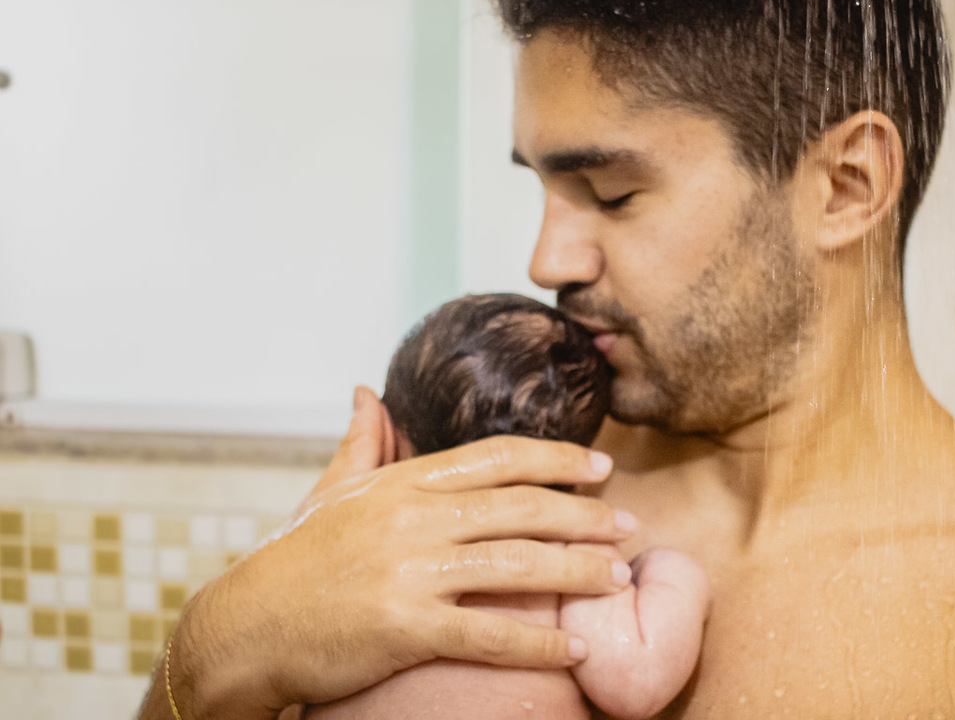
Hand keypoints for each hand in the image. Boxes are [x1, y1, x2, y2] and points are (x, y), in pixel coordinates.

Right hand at [163, 387, 635, 718]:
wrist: (245, 627)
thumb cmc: (294, 559)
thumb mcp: (328, 491)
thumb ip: (360, 441)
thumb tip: (365, 392)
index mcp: (401, 482)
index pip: (496, 458)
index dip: (556, 460)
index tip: (598, 467)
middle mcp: (412, 518)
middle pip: (519, 507)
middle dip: (583, 515)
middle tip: (627, 525)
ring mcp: (409, 572)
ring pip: (516, 564)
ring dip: (577, 571)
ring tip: (616, 577)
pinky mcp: (404, 626)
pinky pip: (489, 634)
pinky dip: (537, 639)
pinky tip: (573, 644)